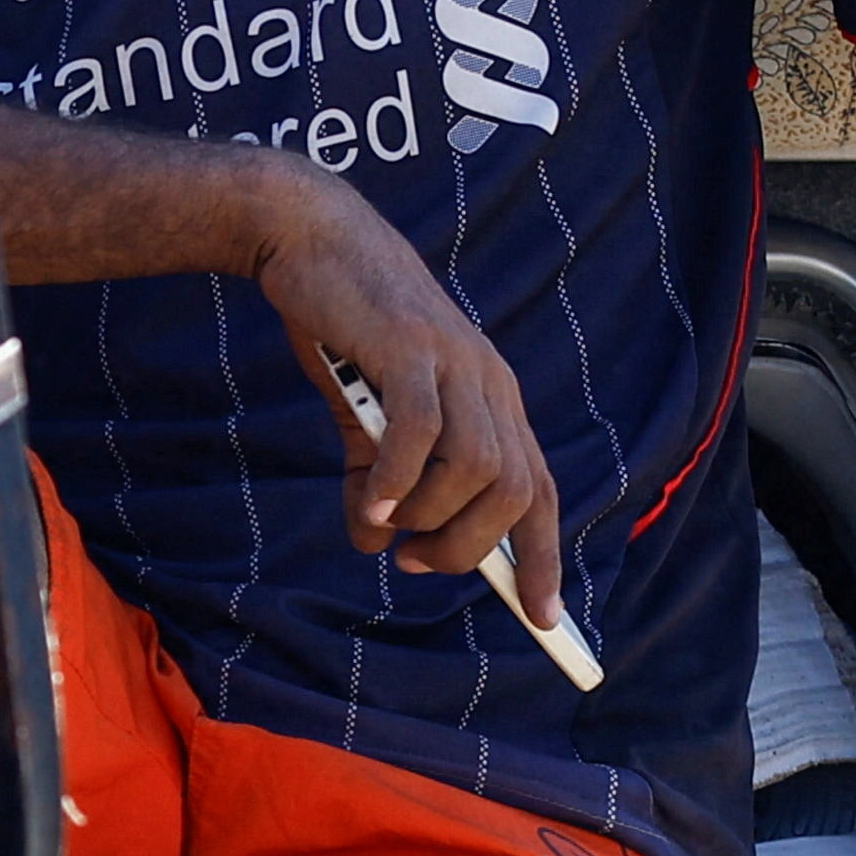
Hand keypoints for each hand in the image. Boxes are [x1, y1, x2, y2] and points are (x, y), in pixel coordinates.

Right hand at [242, 161, 559, 611]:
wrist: (312, 237)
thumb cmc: (345, 326)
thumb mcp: (364, 417)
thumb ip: (376, 478)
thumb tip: (376, 540)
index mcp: (491, 399)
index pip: (538, 490)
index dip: (542, 557)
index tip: (543, 617)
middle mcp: (489, 384)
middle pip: (515, 490)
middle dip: (470, 547)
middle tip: (414, 560)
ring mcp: (455, 365)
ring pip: (477, 468)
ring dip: (430, 515)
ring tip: (382, 524)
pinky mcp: (410, 350)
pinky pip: (421, 433)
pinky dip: (396, 480)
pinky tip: (367, 504)